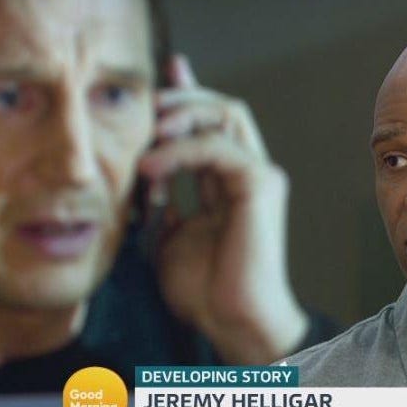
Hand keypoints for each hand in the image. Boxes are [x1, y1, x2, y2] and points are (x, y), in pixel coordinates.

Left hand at [139, 55, 307, 363]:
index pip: (211, 128)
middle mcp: (248, 173)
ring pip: (226, 114)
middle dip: (182, 97)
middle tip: (146, 101)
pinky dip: (181, 150)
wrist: (232, 320)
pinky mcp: (261, 184)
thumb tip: (146, 179)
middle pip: (222, 109)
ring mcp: (259, 176)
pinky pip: (218, 147)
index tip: (153, 86)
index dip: (185, 101)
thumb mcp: (170, 239)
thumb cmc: (206, 290)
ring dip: (182, 115)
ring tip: (146, 133)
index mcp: (229, 185)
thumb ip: (165, 206)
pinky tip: (152, 168)